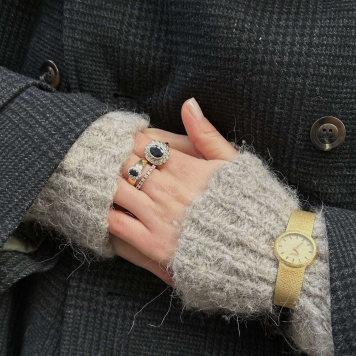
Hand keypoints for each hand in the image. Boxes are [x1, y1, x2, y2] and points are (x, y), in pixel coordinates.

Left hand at [108, 98, 238, 284]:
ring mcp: (159, 218)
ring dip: (104, 184)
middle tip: (98, 158)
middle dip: (111, 160)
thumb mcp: (235, 164)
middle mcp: (168, 190)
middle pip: (124, 165)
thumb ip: (207, 134)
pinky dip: (105, 214)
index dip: (127, 141)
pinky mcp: (155, 245)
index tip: (120, 141)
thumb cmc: (250, 206)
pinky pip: (117, 224)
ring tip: (94, 182)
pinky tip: (101, 210)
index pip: (143, 144)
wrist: (261, 251)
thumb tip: (188, 104)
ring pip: (116, 190)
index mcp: (186, 168)